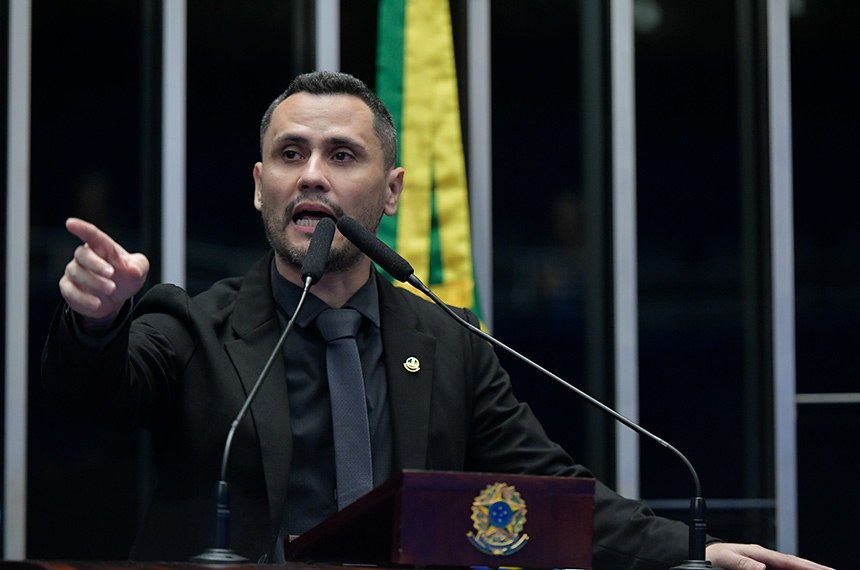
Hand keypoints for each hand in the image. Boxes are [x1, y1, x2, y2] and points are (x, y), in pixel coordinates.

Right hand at [59, 217, 149, 323]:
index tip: (71, 223)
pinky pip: (71, 292)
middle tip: (112, 274)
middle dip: (96, 264)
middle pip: (83, 254)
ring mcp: (74, 271)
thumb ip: (139, 266)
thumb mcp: (138, 270)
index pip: (91, 235)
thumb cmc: (125, 277)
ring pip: (78, 274)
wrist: (115, 298)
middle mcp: (85, 256)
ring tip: (111, 290)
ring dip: (95, 283)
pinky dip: (84, 298)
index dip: (81, 228)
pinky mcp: (68, 288)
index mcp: (102, 247)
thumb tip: (134, 270)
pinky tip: (98, 303)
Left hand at [706, 542, 833, 569]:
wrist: (706, 554)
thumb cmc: (714, 555)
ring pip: (789, 568)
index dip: (805, 565)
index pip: (787, 560)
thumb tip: (761, 567)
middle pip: (793, 563)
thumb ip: (742, 563)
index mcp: (758, 552)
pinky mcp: (761, 568)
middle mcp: (764, 558)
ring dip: (804, 569)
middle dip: (812, 567)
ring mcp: (764, 564)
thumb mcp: (725, 559)